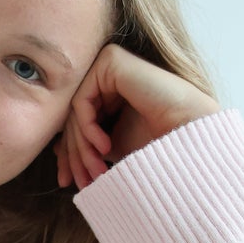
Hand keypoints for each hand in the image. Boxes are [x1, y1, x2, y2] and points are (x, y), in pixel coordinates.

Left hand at [54, 41, 221, 191]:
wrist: (187, 135)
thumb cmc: (156, 143)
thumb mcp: (112, 147)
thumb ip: (87, 144)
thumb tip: (57, 150)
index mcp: (110, 91)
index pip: (77, 122)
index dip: (70, 155)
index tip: (67, 182)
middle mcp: (108, 73)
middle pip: (74, 117)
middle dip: (75, 154)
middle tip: (79, 182)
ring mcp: (109, 63)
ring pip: (75, 111)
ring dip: (82, 147)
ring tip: (96, 171)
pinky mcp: (111, 60)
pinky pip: (82, 100)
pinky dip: (88, 128)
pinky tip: (104, 146)